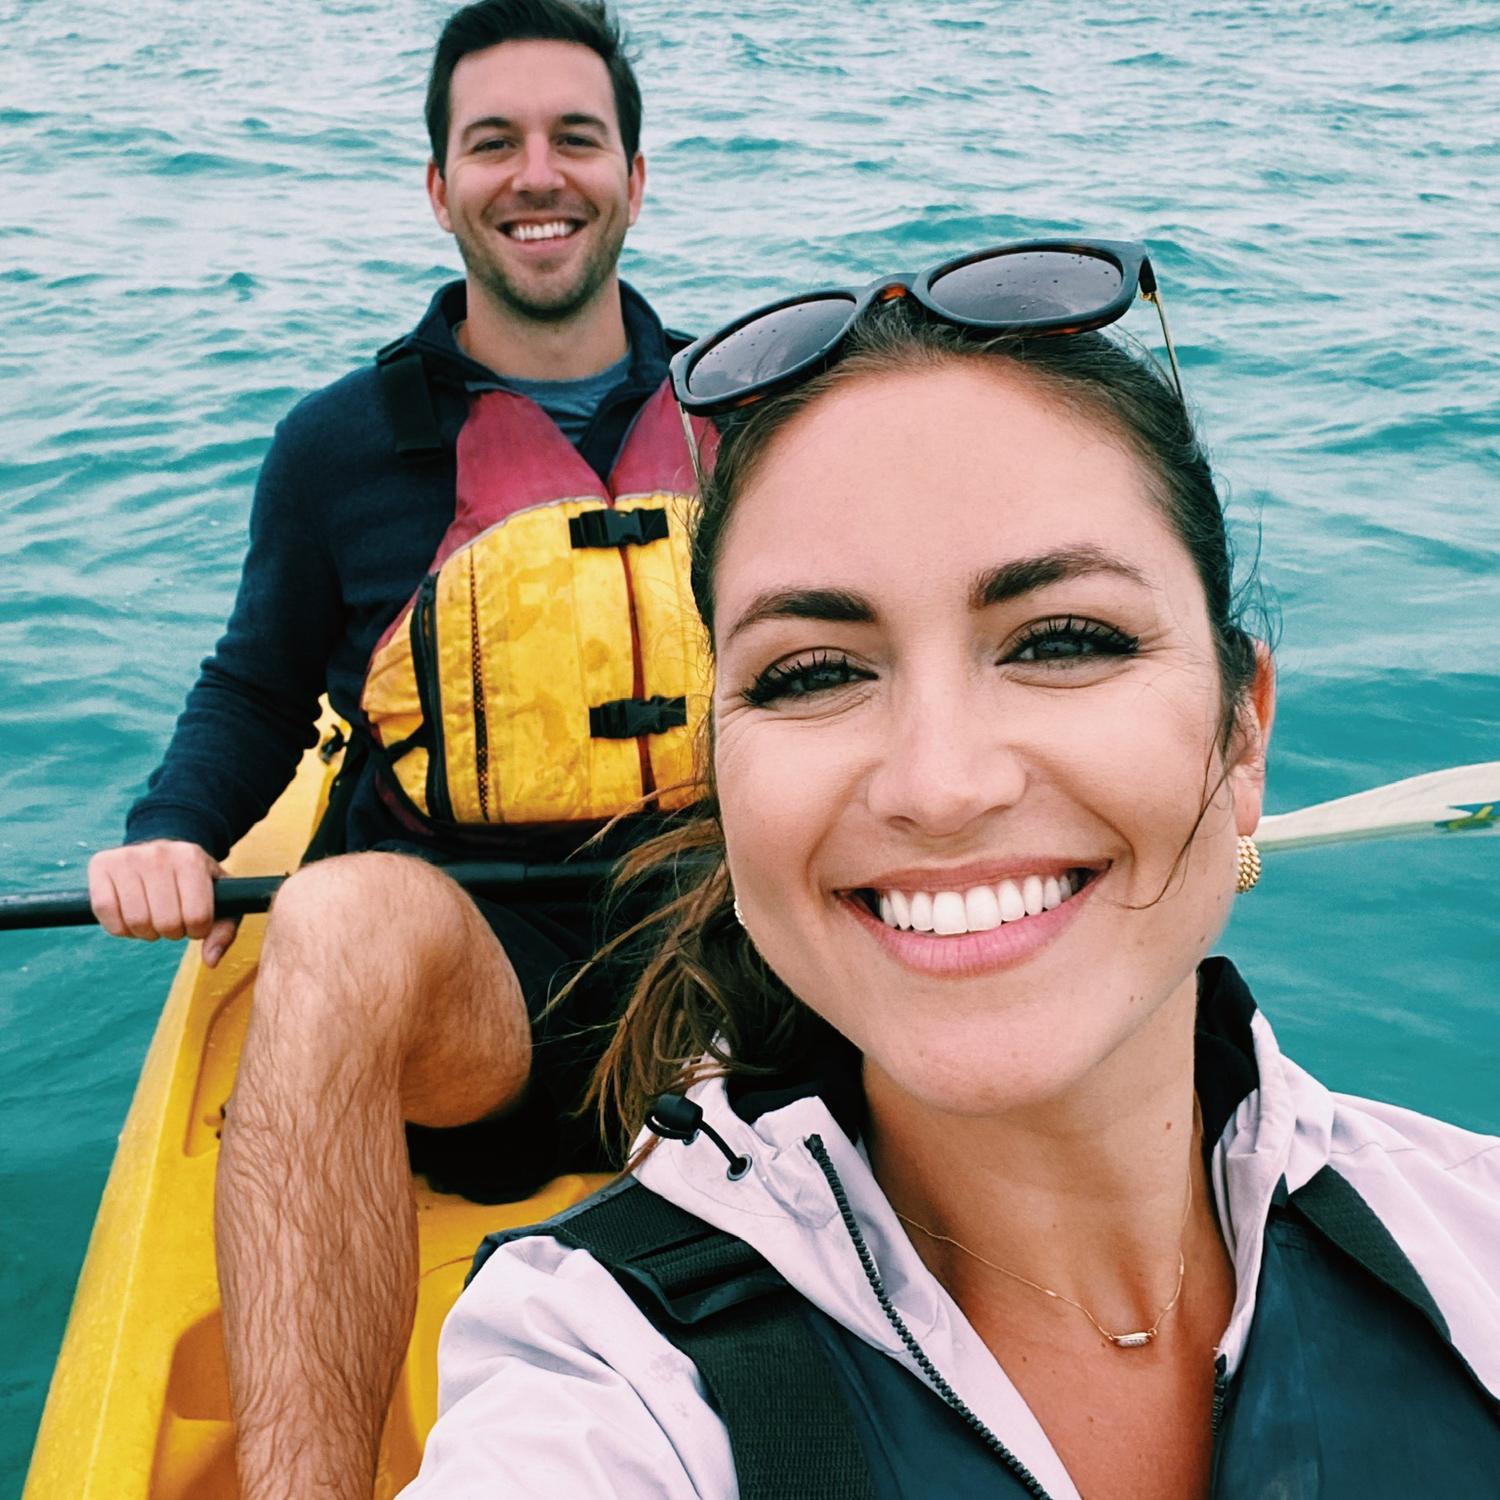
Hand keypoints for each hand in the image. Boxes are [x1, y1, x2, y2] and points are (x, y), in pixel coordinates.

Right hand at [88, 840, 239, 966]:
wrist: (161, 854)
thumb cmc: (193, 882)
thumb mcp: (220, 899)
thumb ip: (223, 931)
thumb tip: (211, 961)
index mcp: (192, 859)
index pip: (197, 916)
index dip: (196, 931)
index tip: (194, 923)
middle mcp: (159, 854)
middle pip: (166, 922)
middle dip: (171, 932)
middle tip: (171, 921)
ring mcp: (128, 857)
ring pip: (136, 920)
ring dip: (145, 932)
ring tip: (152, 918)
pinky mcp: (101, 864)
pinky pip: (105, 911)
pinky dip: (119, 927)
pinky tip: (130, 917)